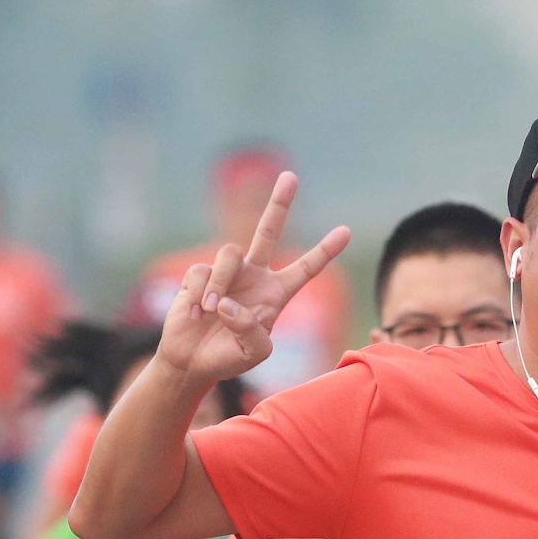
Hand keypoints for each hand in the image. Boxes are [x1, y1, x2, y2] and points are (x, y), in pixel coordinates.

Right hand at [158, 172, 350, 384]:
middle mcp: (255, 276)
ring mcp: (228, 273)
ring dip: (219, 284)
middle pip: (268, 231)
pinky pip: (201, 271)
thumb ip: (251, 331)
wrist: (191, 361)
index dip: (325, 251)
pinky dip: (199, 294)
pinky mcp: (199, 274)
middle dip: (279, 204)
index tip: (346, 231)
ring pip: (229, 255)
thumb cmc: (228, 358)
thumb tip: (229, 303)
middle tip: (291, 177)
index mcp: (276, 294)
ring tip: (210, 311)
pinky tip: (195, 314)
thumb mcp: (253, 353)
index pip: (305, 269)